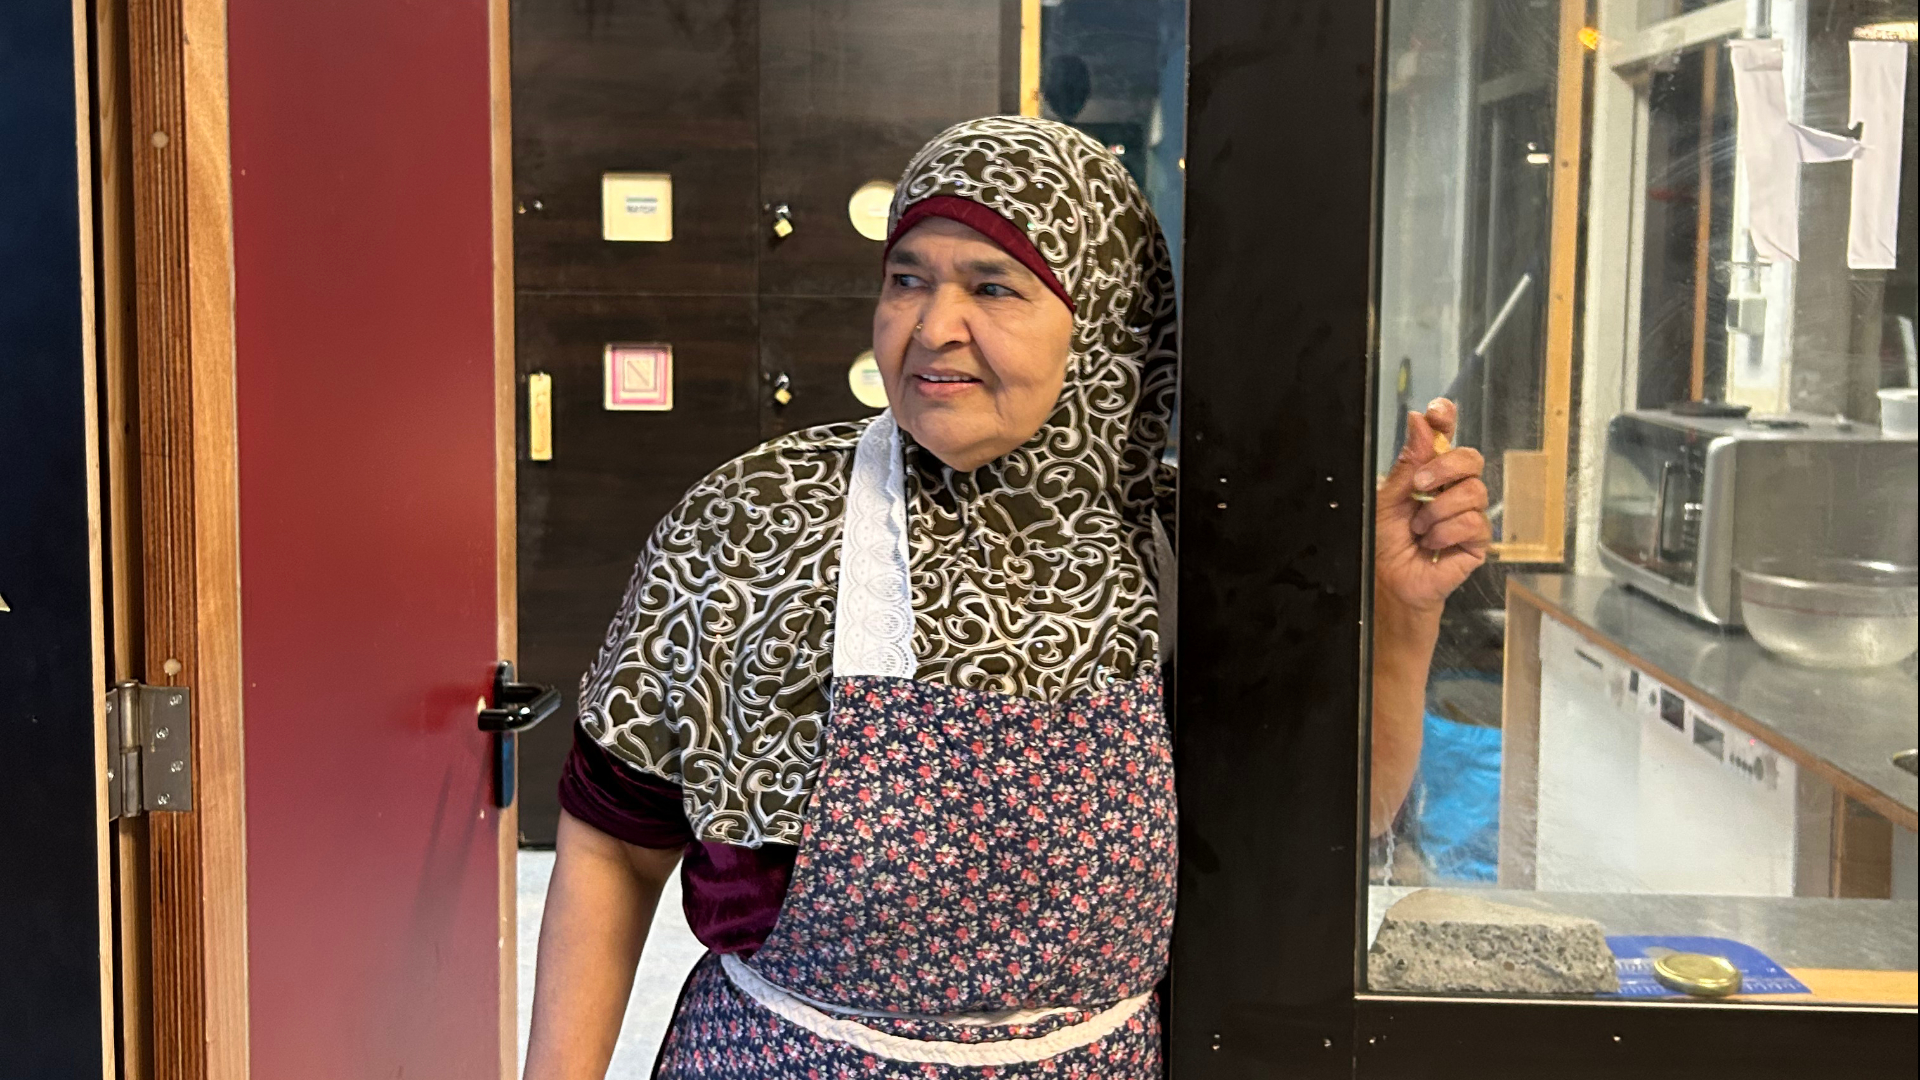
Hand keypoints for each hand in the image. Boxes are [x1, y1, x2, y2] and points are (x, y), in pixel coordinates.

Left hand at [1375, 398, 1489, 614]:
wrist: (1389, 581)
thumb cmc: (1386, 542)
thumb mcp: (1388, 498)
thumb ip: (1409, 462)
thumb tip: (1419, 421)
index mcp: (1430, 474)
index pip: (1445, 438)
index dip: (1446, 420)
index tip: (1438, 411)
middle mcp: (1454, 490)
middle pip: (1471, 458)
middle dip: (1445, 467)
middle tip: (1420, 485)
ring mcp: (1469, 514)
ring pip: (1474, 491)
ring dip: (1438, 511)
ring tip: (1419, 530)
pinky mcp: (1478, 541)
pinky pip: (1473, 523)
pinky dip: (1446, 533)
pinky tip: (1432, 545)